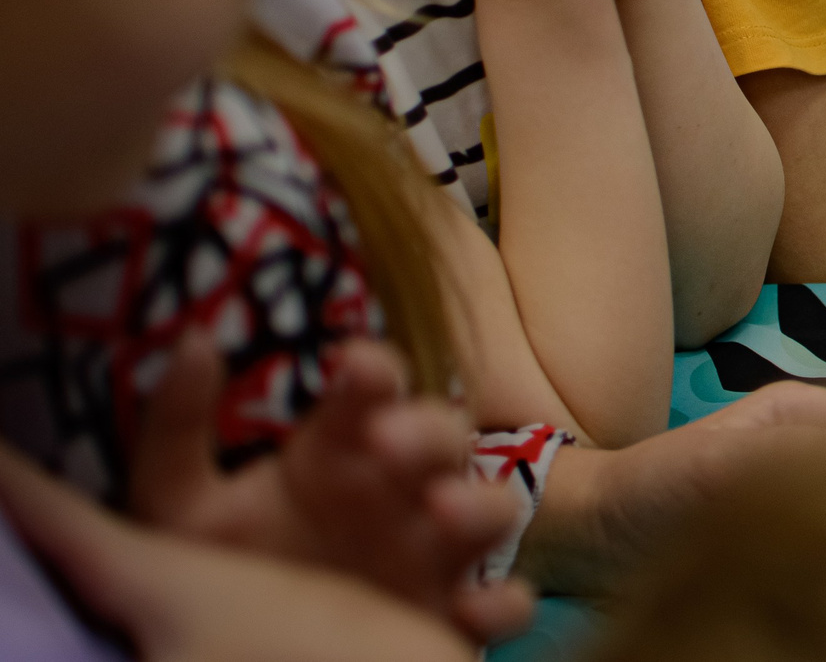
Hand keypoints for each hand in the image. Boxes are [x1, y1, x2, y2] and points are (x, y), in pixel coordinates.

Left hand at [128, 334, 530, 642]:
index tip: (350, 364)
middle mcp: (399, 491)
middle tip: (386, 442)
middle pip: (446, 435)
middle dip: (426, 430)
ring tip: (440, 510)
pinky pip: (506, 603)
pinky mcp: (448, 614)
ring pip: (494, 507)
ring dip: (480, 502)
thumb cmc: (219, 569)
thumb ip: (176, 430)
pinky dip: (502, 603)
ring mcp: (433, 551)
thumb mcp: (179, 504)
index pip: (376, 388)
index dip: (375, 369)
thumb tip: (196, 338)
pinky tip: (468, 607)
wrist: (230, 654)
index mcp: (340, 451)